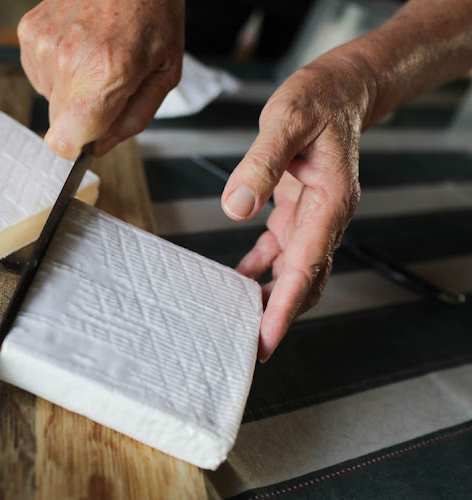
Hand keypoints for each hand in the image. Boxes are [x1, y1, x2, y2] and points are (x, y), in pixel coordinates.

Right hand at [17, 0, 183, 159]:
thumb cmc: (154, 11)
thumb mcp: (165, 73)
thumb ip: (132, 120)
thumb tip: (98, 147)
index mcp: (104, 76)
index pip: (63, 143)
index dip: (78, 146)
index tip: (92, 135)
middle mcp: (67, 61)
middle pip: (58, 123)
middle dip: (83, 114)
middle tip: (108, 81)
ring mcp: (43, 43)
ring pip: (49, 96)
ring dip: (72, 87)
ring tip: (96, 54)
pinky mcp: (29, 31)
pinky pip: (39, 72)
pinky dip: (58, 66)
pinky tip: (80, 42)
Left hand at [222, 53, 371, 360]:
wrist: (339, 88)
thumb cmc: (318, 100)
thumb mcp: (285, 122)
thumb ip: (261, 163)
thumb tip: (236, 205)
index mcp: (331, 203)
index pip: (307, 267)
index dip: (285, 308)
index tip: (267, 340)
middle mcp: (326, 216)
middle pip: (305, 279)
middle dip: (279, 315)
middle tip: (250, 347)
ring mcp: (313, 214)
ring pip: (294, 269)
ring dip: (270, 295)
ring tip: (240, 319)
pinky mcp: (298, 207)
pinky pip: (280, 248)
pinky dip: (261, 266)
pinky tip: (240, 277)